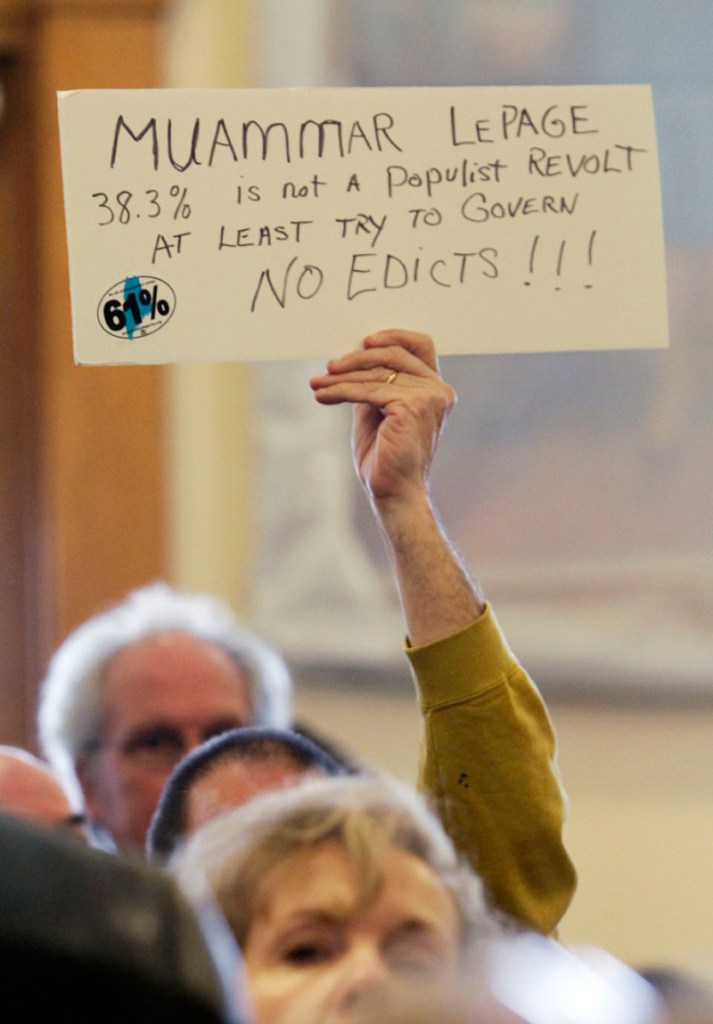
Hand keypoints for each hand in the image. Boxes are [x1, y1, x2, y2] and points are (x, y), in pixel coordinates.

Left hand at [309, 329, 455, 506]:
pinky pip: (369, 390)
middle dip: (356, 359)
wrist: (394, 492)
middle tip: (328, 366)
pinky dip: (341, 391)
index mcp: (435, 389)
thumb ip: (374, 384)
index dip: (393, 336)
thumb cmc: (385, 457)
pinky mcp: (412, 406)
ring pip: (376, 373)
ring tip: (317, 383)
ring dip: (341, 378)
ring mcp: (428, 397)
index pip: (421, 345)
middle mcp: (438, 390)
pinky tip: (322, 395)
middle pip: (394, 354)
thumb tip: (350, 359)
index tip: (363, 342)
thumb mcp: (377, 410)